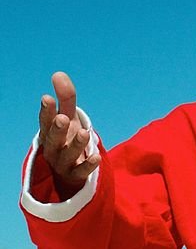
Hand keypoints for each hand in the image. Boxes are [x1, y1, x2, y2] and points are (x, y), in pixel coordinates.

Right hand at [38, 72, 99, 198]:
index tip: (46, 98)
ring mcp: (64, 163)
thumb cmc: (67, 138)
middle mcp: (54, 148)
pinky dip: (88, 165)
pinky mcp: (76, 175)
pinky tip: (96, 157)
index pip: (45, 122)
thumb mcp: (68, 117)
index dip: (46, 111)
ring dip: (76, 145)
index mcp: (50, 133)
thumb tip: (58, 73)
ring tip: (85, 133)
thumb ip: (66, 97)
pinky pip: (81, 172)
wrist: (69, 169)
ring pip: (67, 156)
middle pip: (53, 140)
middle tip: (63, 118)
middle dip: (57, 129)